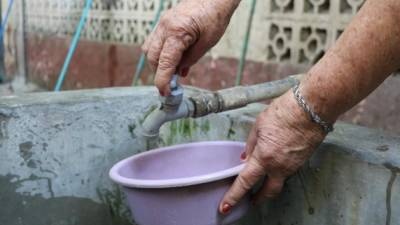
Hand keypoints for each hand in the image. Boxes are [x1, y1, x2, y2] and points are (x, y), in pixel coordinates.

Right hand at [142, 0, 239, 95]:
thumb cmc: (214, 17)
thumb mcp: (206, 44)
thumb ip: (190, 59)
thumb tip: (179, 72)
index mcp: (176, 32)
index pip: (164, 62)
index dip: (163, 80)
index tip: (164, 93)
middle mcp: (164, 27)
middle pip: (152, 57)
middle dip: (159, 73)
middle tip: (171, 84)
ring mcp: (162, 23)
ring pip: (149, 49)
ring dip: (157, 63)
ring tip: (172, 71)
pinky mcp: (164, 22)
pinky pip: (154, 40)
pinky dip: (159, 53)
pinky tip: (172, 59)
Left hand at [219, 91, 326, 213]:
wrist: (311, 108)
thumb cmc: (285, 112)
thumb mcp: (259, 125)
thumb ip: (251, 144)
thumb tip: (245, 156)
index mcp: (264, 157)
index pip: (245, 182)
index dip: (234, 196)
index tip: (226, 206)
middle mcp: (280, 166)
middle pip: (268, 192)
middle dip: (258, 199)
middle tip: (251, 201)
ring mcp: (293, 165)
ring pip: (279, 180)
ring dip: (269, 182)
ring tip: (262, 178)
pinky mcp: (302, 160)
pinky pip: (288, 170)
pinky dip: (279, 170)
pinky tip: (276, 161)